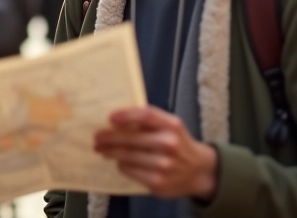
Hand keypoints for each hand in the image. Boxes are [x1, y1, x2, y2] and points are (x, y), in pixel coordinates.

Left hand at [94, 106, 217, 201]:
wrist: (199, 171)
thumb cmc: (179, 144)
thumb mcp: (171, 126)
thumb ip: (150, 121)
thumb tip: (117, 118)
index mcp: (172, 125)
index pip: (146, 115)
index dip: (126, 115)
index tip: (110, 118)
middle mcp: (169, 144)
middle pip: (132, 138)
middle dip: (110, 138)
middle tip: (97, 137)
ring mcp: (163, 165)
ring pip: (127, 156)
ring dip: (111, 152)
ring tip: (101, 149)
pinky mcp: (157, 182)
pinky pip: (130, 171)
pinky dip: (122, 165)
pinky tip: (119, 162)